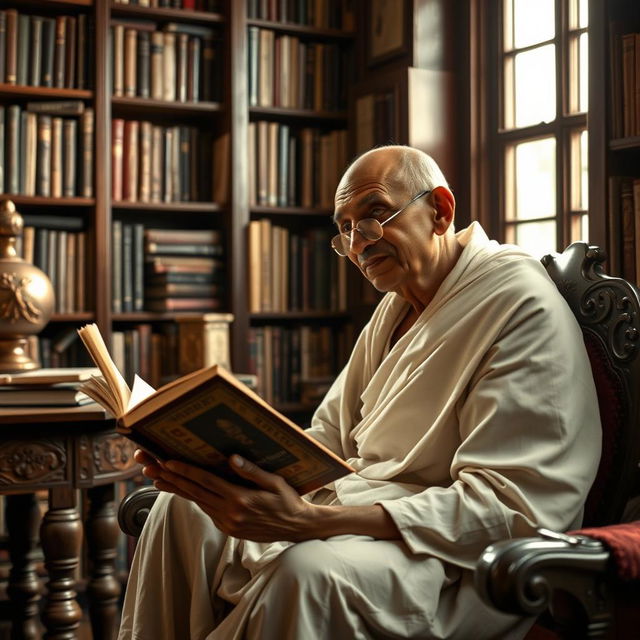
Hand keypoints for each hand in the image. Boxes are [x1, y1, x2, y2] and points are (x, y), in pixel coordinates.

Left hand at [140, 453, 315, 542]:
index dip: (186, 471)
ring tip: (159, 478)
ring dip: (178, 489)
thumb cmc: (288, 500)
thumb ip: (252, 471)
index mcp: (240, 499)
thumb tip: (232, 458)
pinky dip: (193, 499)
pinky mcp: (228, 529)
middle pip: (195, 493)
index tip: (168, 462)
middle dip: (172, 479)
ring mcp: (228, 523)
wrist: (297, 528)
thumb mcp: (275, 482)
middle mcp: (230, 513)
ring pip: (198, 502)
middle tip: (152, 468)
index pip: (207, 482)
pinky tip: (184, 490)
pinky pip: (207, 510)